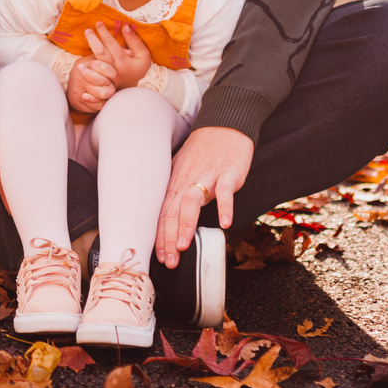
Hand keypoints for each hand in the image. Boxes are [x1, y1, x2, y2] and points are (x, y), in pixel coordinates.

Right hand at [67, 54, 114, 114]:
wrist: (77, 82)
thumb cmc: (95, 69)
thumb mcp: (102, 59)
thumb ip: (116, 54)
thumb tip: (131, 52)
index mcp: (89, 62)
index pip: (102, 66)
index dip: (111, 72)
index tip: (114, 75)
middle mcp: (81, 74)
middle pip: (102, 82)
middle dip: (110, 85)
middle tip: (110, 85)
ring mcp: (78, 87)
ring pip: (99, 95)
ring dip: (106, 95)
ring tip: (107, 91)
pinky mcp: (76, 99)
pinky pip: (95, 106)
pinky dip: (101, 104)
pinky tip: (101, 99)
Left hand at [85, 20, 150, 88]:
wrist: (131, 89)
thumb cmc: (137, 69)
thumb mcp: (143, 56)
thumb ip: (135, 41)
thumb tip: (125, 27)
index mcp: (123, 62)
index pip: (111, 44)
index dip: (104, 32)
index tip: (98, 23)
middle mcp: (113, 69)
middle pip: (100, 52)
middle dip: (93, 39)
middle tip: (87, 30)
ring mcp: (106, 78)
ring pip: (94, 63)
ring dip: (87, 53)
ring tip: (82, 44)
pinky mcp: (101, 84)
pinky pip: (92, 78)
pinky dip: (86, 71)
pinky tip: (80, 66)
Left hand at [155, 126, 253, 268]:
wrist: (224, 126)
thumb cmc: (203, 152)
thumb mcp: (183, 171)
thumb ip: (177, 194)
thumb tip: (167, 223)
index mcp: (176, 182)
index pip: (163, 211)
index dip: (160, 235)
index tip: (159, 257)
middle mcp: (187, 179)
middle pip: (174, 210)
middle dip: (170, 237)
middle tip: (170, 261)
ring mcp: (207, 175)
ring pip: (192, 200)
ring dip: (187, 223)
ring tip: (185, 246)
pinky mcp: (228, 172)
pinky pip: (225, 191)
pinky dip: (224, 206)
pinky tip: (225, 223)